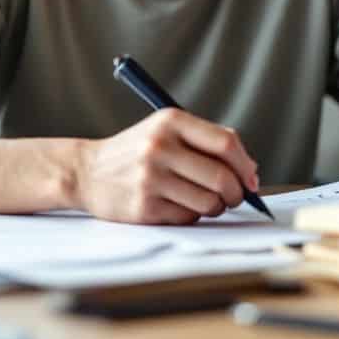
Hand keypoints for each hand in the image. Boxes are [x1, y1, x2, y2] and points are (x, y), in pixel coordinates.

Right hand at [73, 109, 259, 224]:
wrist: (87, 171)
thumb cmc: (137, 152)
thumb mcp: (167, 131)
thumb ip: (208, 143)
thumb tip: (251, 171)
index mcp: (170, 121)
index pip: (226, 144)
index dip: (246, 165)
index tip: (251, 179)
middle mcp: (160, 147)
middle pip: (222, 177)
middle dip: (237, 193)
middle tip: (234, 197)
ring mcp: (151, 178)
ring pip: (210, 202)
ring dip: (216, 207)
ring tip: (203, 200)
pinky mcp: (145, 206)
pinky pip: (189, 217)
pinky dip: (192, 215)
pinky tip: (177, 205)